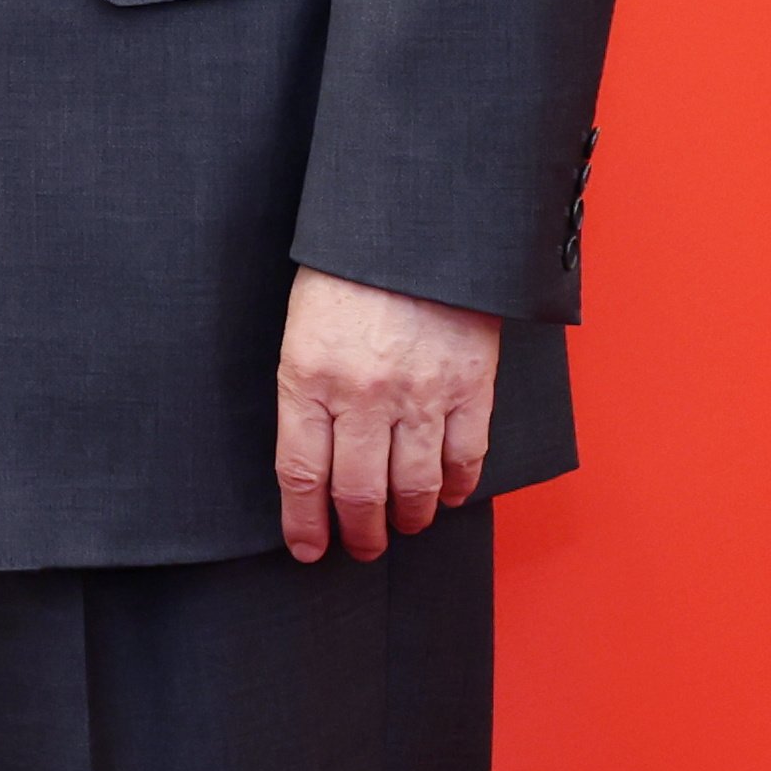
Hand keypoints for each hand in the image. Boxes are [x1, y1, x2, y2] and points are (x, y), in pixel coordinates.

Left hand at [273, 268, 500, 563]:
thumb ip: (308, 386)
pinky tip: (451, 497)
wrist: (413, 221)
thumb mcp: (302, 322)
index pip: (301, 474)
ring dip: (410, 519)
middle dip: (360, 534)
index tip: (308, 549)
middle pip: (359, 494)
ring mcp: (420, 395)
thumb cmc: (348, 266)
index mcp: (308, 376)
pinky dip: (459, 488)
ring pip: (415, 488)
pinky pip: (465, 458)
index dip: (304, 523)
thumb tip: (314, 453)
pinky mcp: (469, 388)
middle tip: (362, 548)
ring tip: (404, 526)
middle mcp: (362, 396)